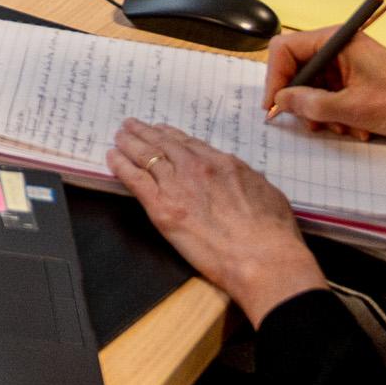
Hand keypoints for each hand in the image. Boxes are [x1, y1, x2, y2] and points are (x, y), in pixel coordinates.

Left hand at [108, 120, 329, 321]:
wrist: (263, 259)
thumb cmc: (273, 235)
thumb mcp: (268, 194)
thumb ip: (249, 181)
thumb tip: (245, 179)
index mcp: (223, 164)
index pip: (189, 144)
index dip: (171, 135)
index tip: (161, 131)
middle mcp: (196, 168)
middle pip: (163, 144)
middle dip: (145, 132)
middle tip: (131, 125)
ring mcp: (177, 185)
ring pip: (146, 156)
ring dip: (129, 143)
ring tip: (118, 136)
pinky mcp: (162, 208)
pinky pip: (135, 179)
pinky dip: (121, 166)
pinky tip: (112, 158)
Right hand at [262, 27, 385, 142]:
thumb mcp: (350, 108)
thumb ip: (310, 103)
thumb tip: (280, 100)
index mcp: (337, 40)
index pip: (286, 49)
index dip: (275, 78)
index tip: (274, 106)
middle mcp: (340, 46)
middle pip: (299, 69)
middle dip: (303, 100)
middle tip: (312, 123)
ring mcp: (349, 61)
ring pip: (314, 85)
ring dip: (322, 111)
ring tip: (342, 128)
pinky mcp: (357, 76)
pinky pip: (331, 92)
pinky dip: (336, 112)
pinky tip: (355, 127)